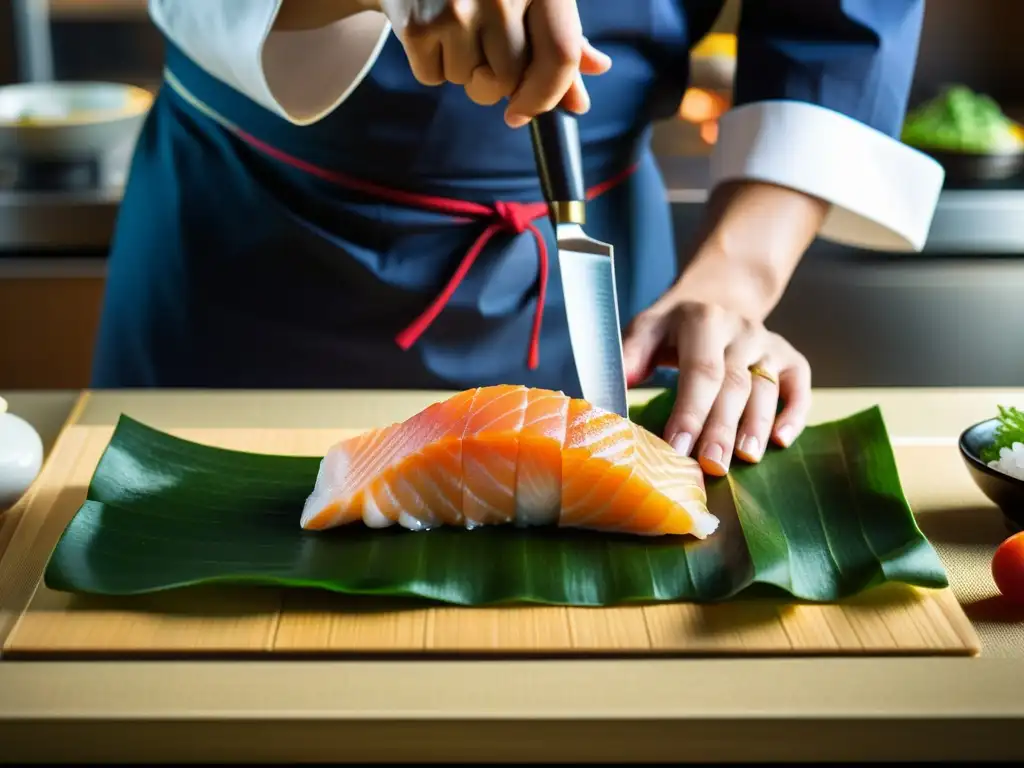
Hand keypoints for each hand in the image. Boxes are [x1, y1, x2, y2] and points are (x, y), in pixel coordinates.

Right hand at [378, 0, 611, 126]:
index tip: (523, 113)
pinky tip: (431, 31)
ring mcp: (459, 8)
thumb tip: (580, 103)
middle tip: (480, 50)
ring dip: (464, 72)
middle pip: (510, 80)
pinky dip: (431, 65)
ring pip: (472, 84)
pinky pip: (434, 77)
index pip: (560, 55)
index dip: (546, 95)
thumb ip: (561, 45)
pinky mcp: (420, 25)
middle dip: (495, 82)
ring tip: (454, 31)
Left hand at [622, 299, 811, 475]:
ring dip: (756, 427)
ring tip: (745, 459)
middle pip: (734, 385)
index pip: (700, 372)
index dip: (690, 412)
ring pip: (766, 389)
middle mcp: (741, 330)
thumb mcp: (646, 329)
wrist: (715, 301)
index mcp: (703, 321)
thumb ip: (631, 355)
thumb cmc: (674, 329)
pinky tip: (781, 441)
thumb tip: (615, 388)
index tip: (677, 448)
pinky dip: (795, 414)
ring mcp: (768, 344)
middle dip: (722, 429)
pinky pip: (799, 386)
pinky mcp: (789, 358)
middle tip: (712, 465)